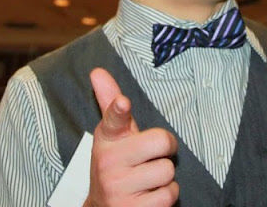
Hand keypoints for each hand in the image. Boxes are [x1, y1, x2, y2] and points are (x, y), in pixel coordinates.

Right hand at [83, 68, 178, 206]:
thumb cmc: (116, 163)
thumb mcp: (113, 135)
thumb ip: (111, 104)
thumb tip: (97, 71)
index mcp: (107, 137)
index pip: (113, 119)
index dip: (119, 109)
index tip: (123, 102)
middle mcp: (109, 162)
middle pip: (162, 141)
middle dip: (165, 149)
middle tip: (152, 154)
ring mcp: (118, 189)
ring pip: (168, 171)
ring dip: (164, 176)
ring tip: (146, 179)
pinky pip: (170, 195)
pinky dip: (166, 195)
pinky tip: (149, 196)